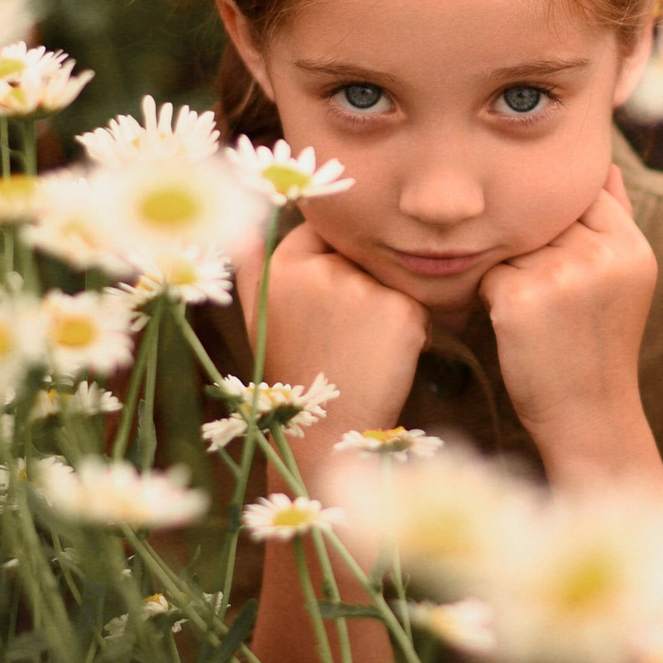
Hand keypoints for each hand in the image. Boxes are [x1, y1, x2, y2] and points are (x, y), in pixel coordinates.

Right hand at [242, 222, 428, 478]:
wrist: (324, 434)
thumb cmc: (294, 371)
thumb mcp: (259, 317)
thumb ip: (252, 266)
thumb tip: (244, 228)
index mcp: (285, 263)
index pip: (326, 233)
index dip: (335, 261)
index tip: (331, 298)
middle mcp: (321, 268)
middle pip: (362, 257)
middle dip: (364, 287)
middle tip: (344, 337)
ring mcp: (362, 288)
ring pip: (391, 281)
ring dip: (387, 310)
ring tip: (361, 350)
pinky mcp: (400, 310)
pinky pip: (418, 306)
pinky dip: (412, 331)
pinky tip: (384, 361)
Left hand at [478, 167, 662, 495]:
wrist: (589, 416)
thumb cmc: (599, 346)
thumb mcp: (624, 280)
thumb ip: (616, 219)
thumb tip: (606, 164)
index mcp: (632, 248)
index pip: (581, 199)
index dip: (561, 229)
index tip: (560, 263)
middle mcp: (601, 255)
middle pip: (542, 221)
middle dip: (534, 252)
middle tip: (549, 301)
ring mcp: (561, 275)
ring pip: (512, 245)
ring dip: (511, 272)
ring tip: (536, 317)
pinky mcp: (521, 299)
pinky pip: (488, 274)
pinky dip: (491, 299)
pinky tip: (515, 329)